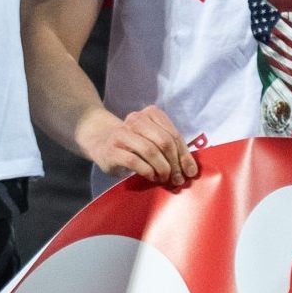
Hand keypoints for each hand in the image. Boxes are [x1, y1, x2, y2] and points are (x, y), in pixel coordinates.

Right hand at [75, 101, 195, 187]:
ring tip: (165, 178)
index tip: (191, 171)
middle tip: (178, 179)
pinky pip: (134, 161)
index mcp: (150, 114)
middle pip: (164, 141)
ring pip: (150, 150)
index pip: (173, 134)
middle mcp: (135, 119)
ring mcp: (122, 134)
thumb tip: (190, 168)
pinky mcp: (112, 150)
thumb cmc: (134, 143)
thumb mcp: (152, 138)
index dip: (185, 155)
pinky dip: (147, 171)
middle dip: (175, 163)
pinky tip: (151, 177)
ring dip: (162, 168)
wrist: (100, 141)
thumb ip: (170, 147)